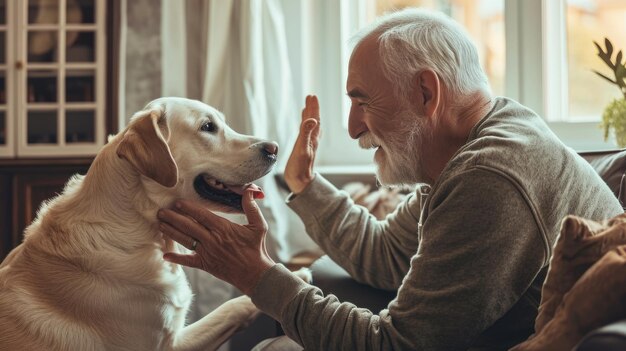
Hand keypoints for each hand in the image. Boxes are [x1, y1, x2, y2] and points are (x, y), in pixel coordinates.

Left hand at [157, 190, 274, 294]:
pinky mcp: (206, 265)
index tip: (177, 202)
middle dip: (173, 218)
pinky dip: (177, 259)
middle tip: (161, 211)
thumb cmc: (257, 248)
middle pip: (189, 226)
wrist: (255, 274)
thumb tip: (249, 191)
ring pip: (185, 241)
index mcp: (224, 228)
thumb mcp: (259, 226)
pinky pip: (189, 261)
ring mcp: (208, 253)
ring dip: (171, 232)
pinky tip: (165, 255)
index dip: (188, 208)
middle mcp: (212, 240)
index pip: (202, 215)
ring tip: (160, 224)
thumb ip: (251, 208)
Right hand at [284, 95, 320, 193]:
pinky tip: (305, 124)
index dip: (313, 108)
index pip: (314, 119)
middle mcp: (312, 140)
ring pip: (310, 126)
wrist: (300, 182)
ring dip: (309, 115)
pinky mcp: (303, 148)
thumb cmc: (300, 168)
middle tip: (311, 97)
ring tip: (307, 106)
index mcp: (312, 138)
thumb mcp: (302, 149)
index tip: (312, 96)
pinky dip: (305, 125)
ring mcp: (308, 144)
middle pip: (313, 120)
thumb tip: (312, 119)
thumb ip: (306, 133)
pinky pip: (306, 133)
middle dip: (312, 108)